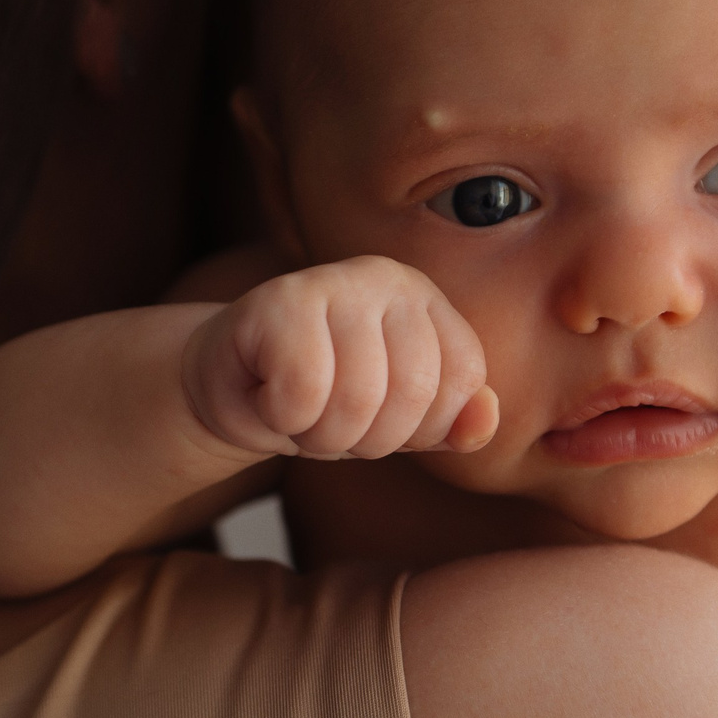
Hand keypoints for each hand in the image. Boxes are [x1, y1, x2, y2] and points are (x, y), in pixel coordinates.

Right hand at [184, 256, 499, 460]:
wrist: (232, 386)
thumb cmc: (322, 401)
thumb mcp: (399, 423)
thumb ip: (450, 423)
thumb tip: (485, 420)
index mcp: (428, 303)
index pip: (463, 382)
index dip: (422, 428)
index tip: (381, 421)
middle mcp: (388, 278)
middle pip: (413, 395)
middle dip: (368, 439)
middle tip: (331, 423)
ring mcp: (334, 281)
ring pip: (357, 399)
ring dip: (321, 435)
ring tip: (301, 412)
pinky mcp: (277, 300)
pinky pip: (301, 395)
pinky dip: (282, 419)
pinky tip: (269, 394)